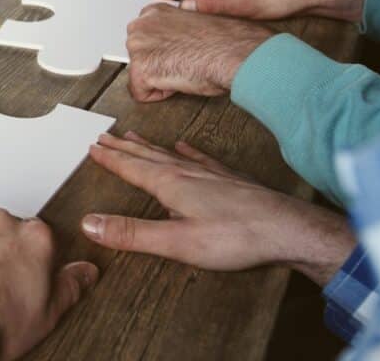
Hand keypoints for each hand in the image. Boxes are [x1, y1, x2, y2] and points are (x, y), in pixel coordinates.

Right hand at [82, 132, 355, 285]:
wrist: (288, 229)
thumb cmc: (236, 237)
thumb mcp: (175, 242)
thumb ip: (131, 233)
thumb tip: (90, 224)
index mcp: (170, 185)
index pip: (131, 168)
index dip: (110, 158)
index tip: (92, 147)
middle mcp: (187, 172)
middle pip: (146, 156)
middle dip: (123, 148)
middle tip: (105, 137)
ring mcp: (210, 174)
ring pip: (170, 154)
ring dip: (148, 147)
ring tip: (133, 137)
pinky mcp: (230, 180)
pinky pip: (201, 158)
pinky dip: (188, 150)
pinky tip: (184, 146)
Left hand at [125, 3, 274, 101]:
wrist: (236, 53)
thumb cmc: (227, 40)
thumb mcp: (196, 25)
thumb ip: (176, 30)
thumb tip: (174, 42)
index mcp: (155, 12)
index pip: (144, 40)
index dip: (164, 53)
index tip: (179, 54)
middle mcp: (141, 24)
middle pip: (138, 57)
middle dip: (157, 65)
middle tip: (184, 63)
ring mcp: (137, 45)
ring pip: (139, 74)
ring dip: (159, 79)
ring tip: (184, 70)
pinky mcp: (140, 68)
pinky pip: (141, 93)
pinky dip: (159, 95)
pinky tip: (179, 82)